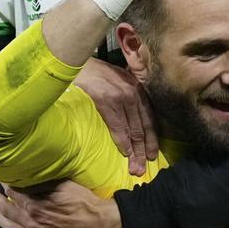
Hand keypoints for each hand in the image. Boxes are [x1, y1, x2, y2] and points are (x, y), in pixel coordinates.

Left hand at [0, 181, 122, 227]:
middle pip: (9, 211)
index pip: (15, 194)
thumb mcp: (65, 186)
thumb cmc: (85, 203)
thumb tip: (25, 179)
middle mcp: (31, 223)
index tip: (0, 179)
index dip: (6, 186)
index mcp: (35, 206)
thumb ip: (43, 184)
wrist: (102, 225)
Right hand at [73, 59, 158, 175]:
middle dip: (145, 149)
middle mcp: (132, 91)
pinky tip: (125, 153)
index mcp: (137, 87)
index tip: (153, 155)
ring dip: (135, 151)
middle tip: (144, 169)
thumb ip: (127, 92)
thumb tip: (132, 115)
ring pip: (133, 129)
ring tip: (136, 168)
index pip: (149, 117)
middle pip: (144, 126)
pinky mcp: (106, 100)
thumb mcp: (116, 78)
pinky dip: (122, 141)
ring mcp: (120, 96)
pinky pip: (118, 125)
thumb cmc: (93, 71)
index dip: (152, 138)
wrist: (75, 59)